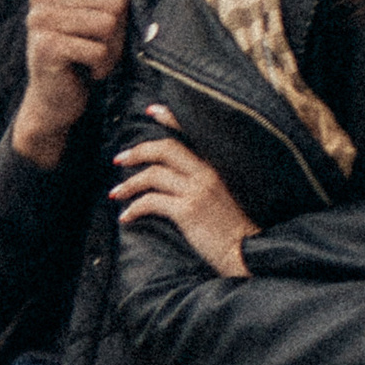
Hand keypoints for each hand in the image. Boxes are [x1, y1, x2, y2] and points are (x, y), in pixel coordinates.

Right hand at [11, 0, 131, 169]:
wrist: (55, 97)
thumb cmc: (84, 51)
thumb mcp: (99, 14)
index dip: (124, 7)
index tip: (106, 26)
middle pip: (116, 2)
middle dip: (119, 32)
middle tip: (102, 47)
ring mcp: (40, 19)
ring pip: (109, 25)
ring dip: (112, 50)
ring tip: (96, 59)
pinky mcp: (46, 47)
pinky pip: (100, 51)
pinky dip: (103, 66)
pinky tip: (88, 71)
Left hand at [111, 118, 256, 277]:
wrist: (248, 253)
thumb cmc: (234, 229)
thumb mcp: (223, 195)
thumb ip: (202, 182)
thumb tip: (172, 180)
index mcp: (216, 166)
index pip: (191, 132)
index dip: (169, 117)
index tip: (151, 111)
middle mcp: (207, 172)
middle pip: (164, 149)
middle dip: (137, 152)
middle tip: (119, 160)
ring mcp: (197, 190)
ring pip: (153, 175)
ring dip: (129, 184)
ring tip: (116, 194)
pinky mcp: (188, 211)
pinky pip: (151, 202)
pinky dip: (134, 208)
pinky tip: (127, 217)